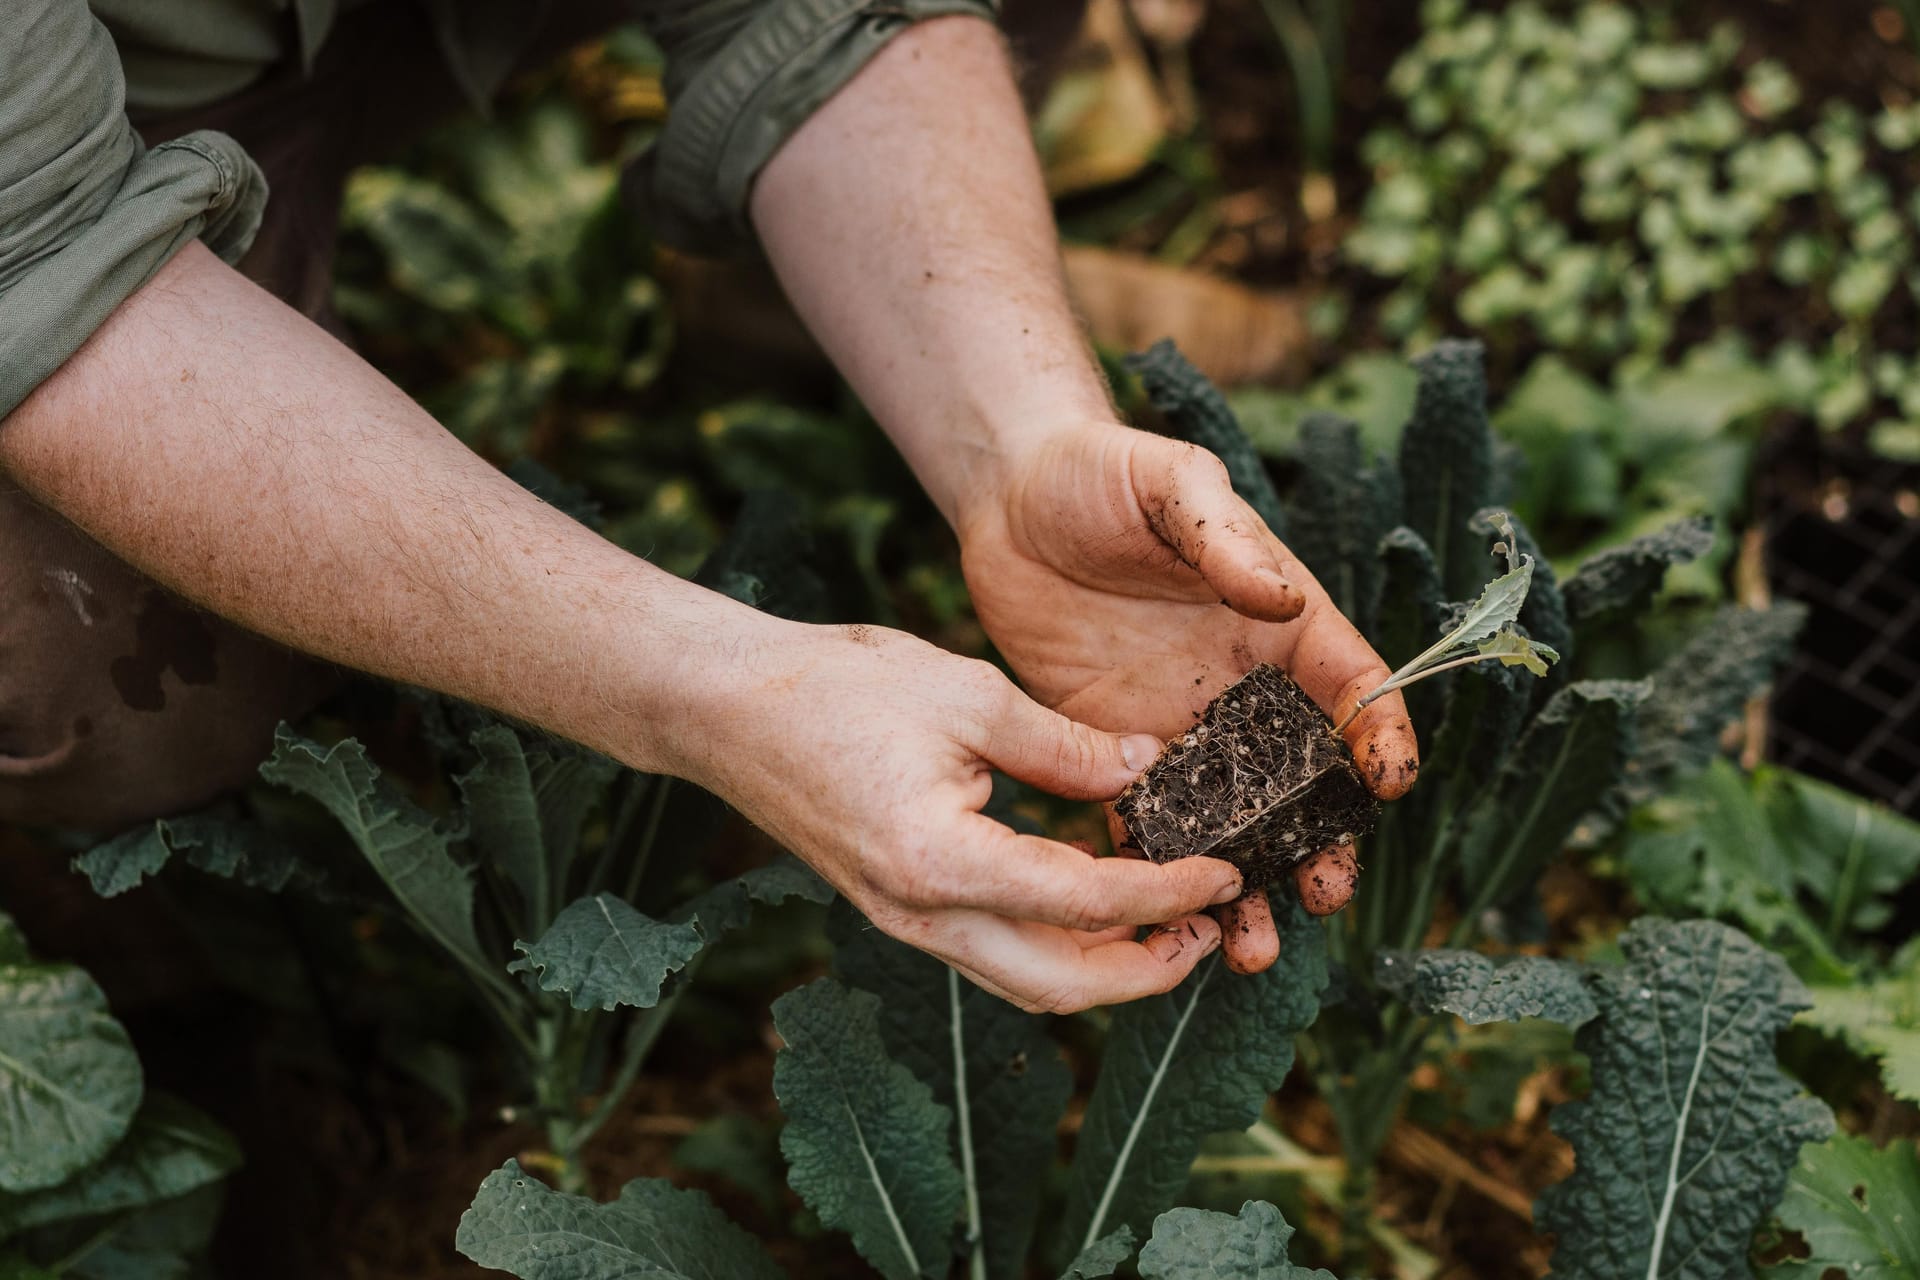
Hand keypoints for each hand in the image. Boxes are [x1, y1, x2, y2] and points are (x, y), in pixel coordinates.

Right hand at [676, 620, 1244, 1011]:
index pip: (1084, 902)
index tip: (1226, 872)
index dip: (1168, 893)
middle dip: (1148, 970)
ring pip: (1025, 982)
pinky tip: (1093, 898)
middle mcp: (920, 915)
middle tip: (1210, 926)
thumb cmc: (835, 688)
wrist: (725, 707)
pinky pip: (992, 954)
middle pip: (1060, 984)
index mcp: (941, 861)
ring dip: (1104, 968)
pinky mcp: (898, 908)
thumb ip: (1063, 744)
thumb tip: (1146, 770)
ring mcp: (904, 921)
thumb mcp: (965, 693)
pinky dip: (1056, 944)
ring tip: (1167, 924)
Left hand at [955, 422, 1419, 972]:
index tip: (1390, 783)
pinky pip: (1144, 824)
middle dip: (1322, 842)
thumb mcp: (1169, 482)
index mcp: (1280, 622)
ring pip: (1230, 822)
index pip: (1352, 685)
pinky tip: (1168, 922)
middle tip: (1324, 894)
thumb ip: (1221, 536)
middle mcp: (1242, 686)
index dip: (1380, 734)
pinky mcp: (1111, 751)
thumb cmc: (1102, 473)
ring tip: (1256, 947)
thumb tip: (1276, 596)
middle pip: (1303, 779)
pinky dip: (1160, 875)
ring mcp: (1180, 726)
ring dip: (1248, 884)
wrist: (1010, 500)